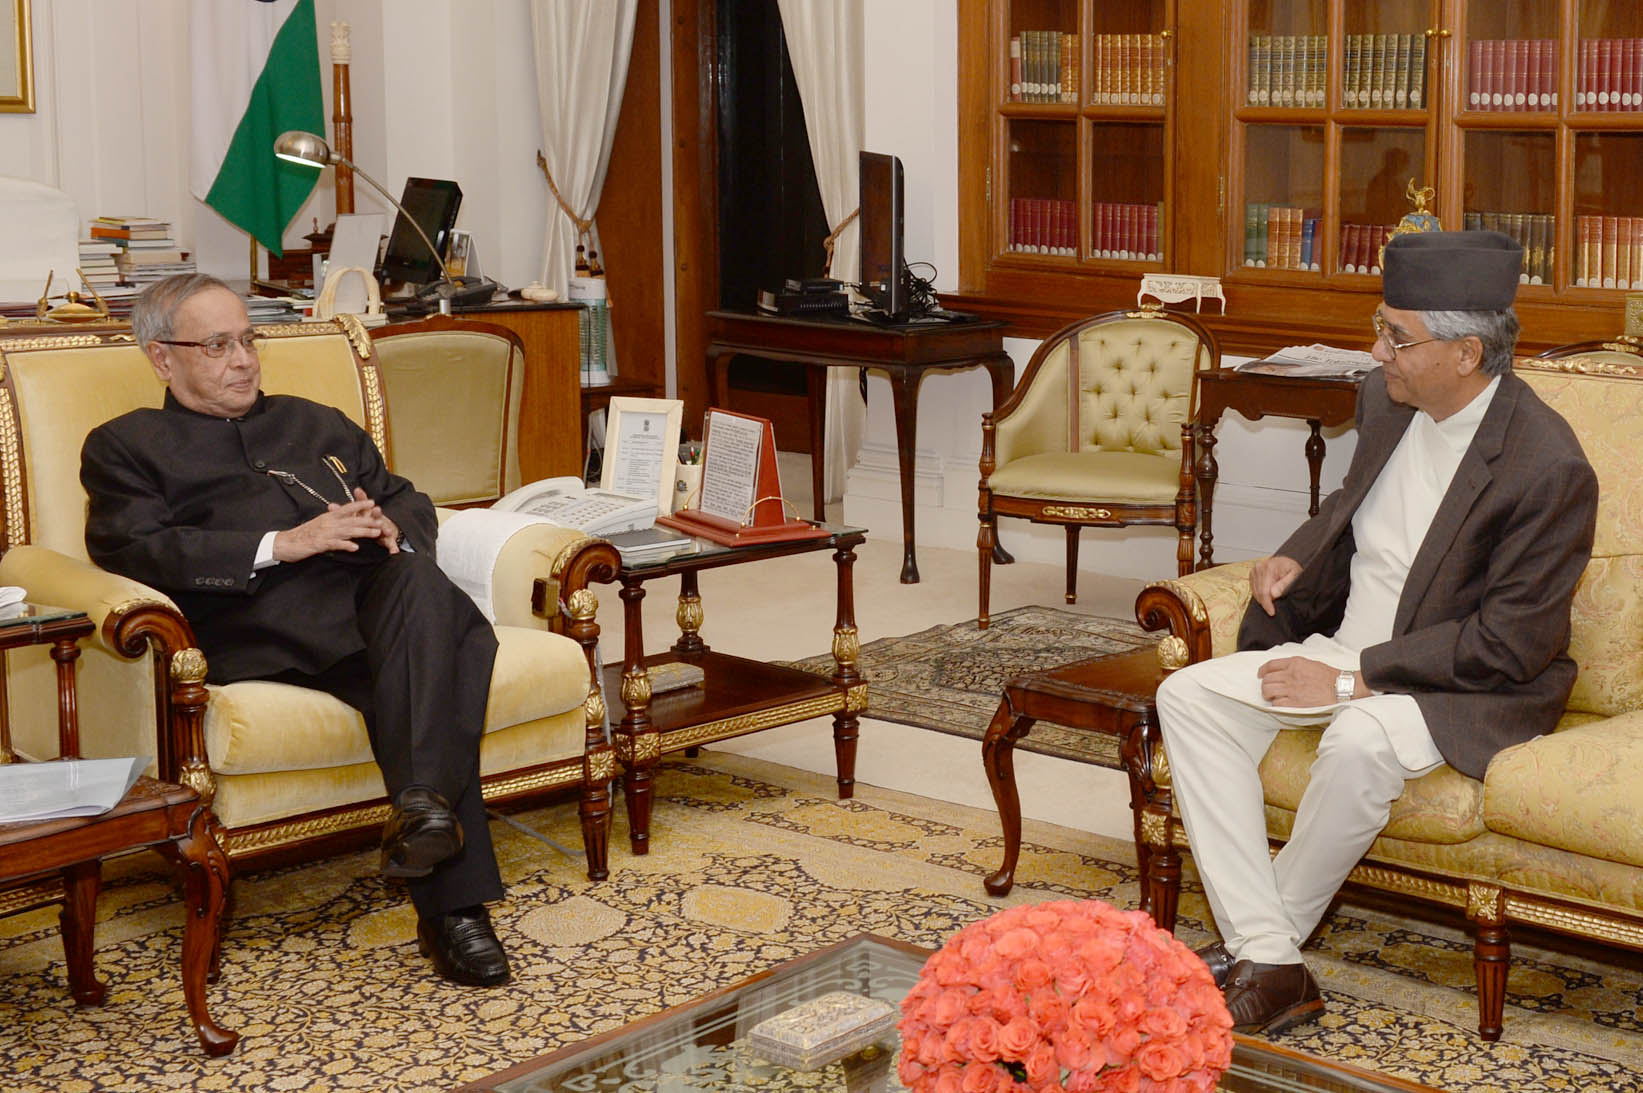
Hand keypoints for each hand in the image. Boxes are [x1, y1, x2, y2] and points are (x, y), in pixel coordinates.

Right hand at [271, 489, 400, 562]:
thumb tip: (343, 520)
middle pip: (351, 520)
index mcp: (328, 517)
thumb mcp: (319, 524)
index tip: (372, 502)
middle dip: (368, 520)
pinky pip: (335, 544)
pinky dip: (345, 545)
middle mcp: (328, 523)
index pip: (346, 508)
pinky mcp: (320, 544)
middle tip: (382, 521)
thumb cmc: (303, 534)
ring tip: (376, 533)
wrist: (286, 542)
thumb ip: (331, 521)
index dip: (360, 504)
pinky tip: (355, 547)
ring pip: (347, 531)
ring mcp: (325, 533)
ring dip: (363, 532)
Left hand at [348, 487, 402, 552]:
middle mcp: (377, 519)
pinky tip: (394, 551)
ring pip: (385, 528)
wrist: (386, 530)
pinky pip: (391, 544)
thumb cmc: (368, 521)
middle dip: (376, 513)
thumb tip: (330, 506)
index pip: (363, 504)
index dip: (361, 498)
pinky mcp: (389, 539)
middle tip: (376, 510)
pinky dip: (393, 548)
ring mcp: (384, 529)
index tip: (357, 491)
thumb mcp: (357, 515)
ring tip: (387, 531)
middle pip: (376, 515)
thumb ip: (345, 511)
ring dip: (386, 529)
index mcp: (367, 513)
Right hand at [1250, 555, 1301, 615]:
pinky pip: (1253, 589)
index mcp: (1269, 567)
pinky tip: (1268, 595)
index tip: (1271, 612)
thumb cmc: (1292, 569)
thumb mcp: (1295, 575)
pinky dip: (1260, 594)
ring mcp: (1254, 570)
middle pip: (1259, 592)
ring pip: (1255, 592)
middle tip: (1274, 607)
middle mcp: (1259, 567)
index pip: (1265, 590)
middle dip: (1266, 602)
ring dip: (1263, 598)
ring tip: (1273, 599)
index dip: (1267, 603)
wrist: (1287, 562)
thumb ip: (1285, 584)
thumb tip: (1273, 594)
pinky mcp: (1252, 574)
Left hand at [1256, 657, 1355, 706]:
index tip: (1260, 674)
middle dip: (1264, 684)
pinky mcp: (1295, 702)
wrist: (1341, 688)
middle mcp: (1291, 674)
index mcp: (1295, 663)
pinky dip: (1276, 704)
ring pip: (1268, 690)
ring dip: (1267, 694)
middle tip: (1268, 688)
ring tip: (1272, 697)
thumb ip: (1295, 665)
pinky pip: (1276, 703)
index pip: (1271, 665)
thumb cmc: (1329, 677)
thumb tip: (1284, 669)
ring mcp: (1292, 689)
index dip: (1263, 670)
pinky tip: (1281, 704)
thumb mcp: (1311, 663)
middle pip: (1267, 679)